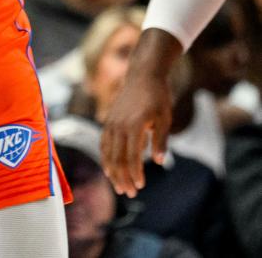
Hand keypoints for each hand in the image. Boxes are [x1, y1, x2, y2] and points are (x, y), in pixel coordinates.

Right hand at [100, 67, 171, 196]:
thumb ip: (161, 140)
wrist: (143, 75)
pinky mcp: (108, 120)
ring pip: (107, 152)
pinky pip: (104, 142)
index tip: (139, 187)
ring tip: (117, 185)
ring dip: (112, 170)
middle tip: (128, 193)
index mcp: (134, 125)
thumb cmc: (158, 97)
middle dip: (122, 177)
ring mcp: (111, 122)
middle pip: (116, 158)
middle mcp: (118, 125)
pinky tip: (108, 167)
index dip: (134, 173)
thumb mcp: (165, 118)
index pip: (131, 156)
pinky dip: (105, 157)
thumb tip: (160, 162)